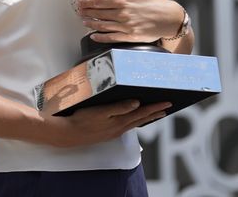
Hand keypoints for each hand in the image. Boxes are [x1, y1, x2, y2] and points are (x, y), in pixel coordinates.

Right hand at [42, 99, 171, 147]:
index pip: (142, 112)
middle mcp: (120, 128)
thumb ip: (119, 107)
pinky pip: (127, 126)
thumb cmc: (83, 120)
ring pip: (135, 123)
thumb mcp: (101, 111)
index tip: (167, 103)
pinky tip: (134, 120)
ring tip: (155, 114)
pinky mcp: (108, 133)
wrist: (70, 134)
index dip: (155, 107)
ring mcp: (114, 132)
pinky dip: (135, 121)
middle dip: (155, 113)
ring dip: (146, 118)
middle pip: (141, 119)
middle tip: (166, 108)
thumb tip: (137, 103)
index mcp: (120, 121)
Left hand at [77, 0, 183, 43]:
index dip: (88, 2)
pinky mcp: (129, 37)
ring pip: (102, 25)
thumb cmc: (153, 2)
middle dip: (86, 12)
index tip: (81, 2)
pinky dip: (100, 37)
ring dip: (90, 23)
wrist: (168, 17)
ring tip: (84, 21)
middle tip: (80, 11)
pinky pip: (111, 37)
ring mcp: (125, 26)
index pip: (100, 1)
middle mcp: (122, 14)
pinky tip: (94, 36)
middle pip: (99, 13)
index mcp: (123, 0)